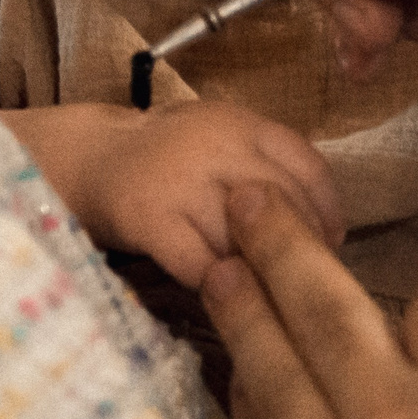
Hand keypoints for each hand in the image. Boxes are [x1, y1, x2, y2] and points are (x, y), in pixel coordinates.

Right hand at [3, 102, 344, 287]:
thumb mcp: (221, 142)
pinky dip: (219, 285)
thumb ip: (268, 169)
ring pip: (243, 238)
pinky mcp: (150, 217)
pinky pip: (201, 264)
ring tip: (260, 290)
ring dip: (256, 270)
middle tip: (300, 277)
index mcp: (241, 123)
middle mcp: (215, 146)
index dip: (327, 209)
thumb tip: (328, 228)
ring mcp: (181, 181)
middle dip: (297, 246)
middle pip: (280, 204)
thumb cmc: (165, 158)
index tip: (331, 241)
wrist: (86, 158)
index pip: (306, 164)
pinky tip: (223, 295)